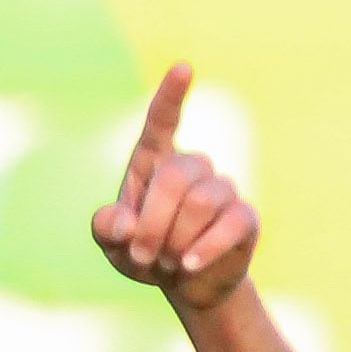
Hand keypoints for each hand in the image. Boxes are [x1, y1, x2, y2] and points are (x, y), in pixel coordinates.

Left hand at [92, 65, 259, 313]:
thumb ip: (106, 229)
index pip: (162, 121)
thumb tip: (123, 223)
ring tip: (167, 261)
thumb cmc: (145, 254)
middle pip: (177, 176)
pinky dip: (206, 248)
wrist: (186, 284)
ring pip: (201, 201)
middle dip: (153, 221)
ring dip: (175, 239)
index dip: (170, 95)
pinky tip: (190, 265)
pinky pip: (229, 224)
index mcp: (155, 162)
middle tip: (142, 254)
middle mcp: (192, 167)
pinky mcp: (244, 217)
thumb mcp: (113, 246)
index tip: (182, 67)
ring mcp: (222, 189)